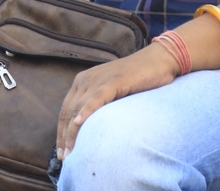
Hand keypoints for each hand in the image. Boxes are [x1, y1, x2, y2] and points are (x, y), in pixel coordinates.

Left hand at [56, 42, 177, 159]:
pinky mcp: (114, 80)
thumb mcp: (112, 92)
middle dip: (64, 137)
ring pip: (79, 108)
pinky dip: (86, 111)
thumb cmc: (138, 80)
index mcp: (83, 81)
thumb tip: (92, 131)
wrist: (158, 60)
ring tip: (71, 153)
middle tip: (64, 159)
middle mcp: (87, 79)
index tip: (61, 153)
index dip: (61, 133)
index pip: (65, 111)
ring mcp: (100, 78)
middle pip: (69, 112)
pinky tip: (80, 123)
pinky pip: (97, 98)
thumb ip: (100, 105)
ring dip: (72, 132)